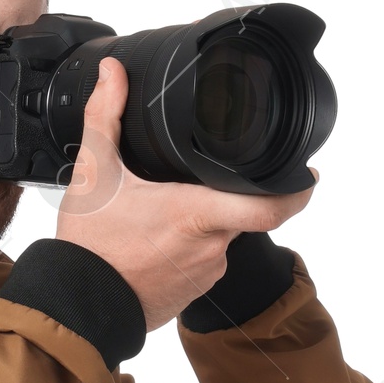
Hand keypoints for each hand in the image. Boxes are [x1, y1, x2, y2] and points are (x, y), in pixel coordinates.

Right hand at [53, 57, 316, 332]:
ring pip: (220, 239)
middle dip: (222, 196)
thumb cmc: (90, 248)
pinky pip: (202, 265)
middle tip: (194, 184)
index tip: (306, 175)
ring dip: (200, 226)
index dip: (297, 190)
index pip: (271, 205)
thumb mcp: (95, 174)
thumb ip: (105, 117)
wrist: (77, 308)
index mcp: (197, 213)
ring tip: (161, 218)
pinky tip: (154, 246)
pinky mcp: (193, 294)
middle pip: (239, 212)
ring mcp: (205, 274)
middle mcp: (211, 246)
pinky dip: (184, 252)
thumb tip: (112, 74)